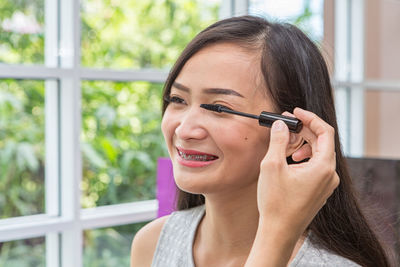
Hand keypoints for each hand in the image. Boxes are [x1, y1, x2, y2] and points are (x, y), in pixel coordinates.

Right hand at [257, 107, 339, 236]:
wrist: (279, 232)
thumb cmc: (276, 203)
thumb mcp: (272, 166)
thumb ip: (279, 140)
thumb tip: (281, 125)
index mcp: (323, 167)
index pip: (325, 132)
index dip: (311, 118)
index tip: (296, 112)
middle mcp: (330, 175)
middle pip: (323, 142)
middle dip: (304, 130)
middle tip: (286, 124)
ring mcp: (326, 184)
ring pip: (320, 154)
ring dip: (304, 144)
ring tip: (287, 145)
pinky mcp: (320, 190)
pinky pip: (317, 166)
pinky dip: (305, 157)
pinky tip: (291, 161)